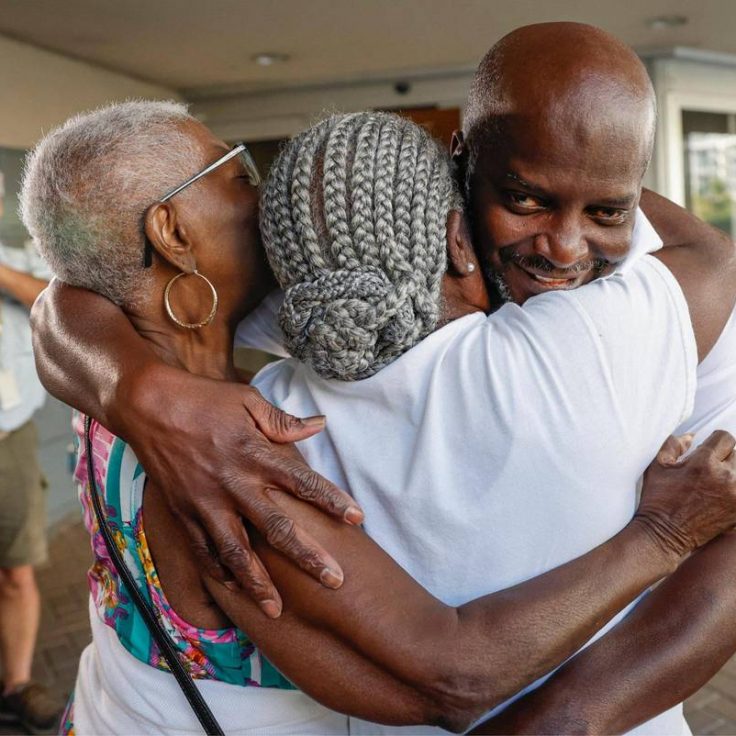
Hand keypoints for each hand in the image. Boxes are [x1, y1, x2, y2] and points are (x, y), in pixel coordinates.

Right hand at [118, 363, 363, 618]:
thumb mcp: (248, 400)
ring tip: (277, 611)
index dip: (332, 500)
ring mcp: (206, 503)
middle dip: (307, 557)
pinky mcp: (183, 512)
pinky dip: (218, 573)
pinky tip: (233, 591)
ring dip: (258, 584)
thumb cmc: (203, 398)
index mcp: (254, 454)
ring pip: (236, 552)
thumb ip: (283, 421)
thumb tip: (319, 425)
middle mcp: (233, 484)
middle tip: (334, 581)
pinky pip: (202, 550)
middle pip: (277, 528)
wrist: (147, 404)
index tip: (357, 518)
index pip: (302, 482)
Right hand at [635, 431, 735, 559]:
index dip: (714, 442)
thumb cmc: (658, 499)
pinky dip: (732, 492)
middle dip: (722, 460)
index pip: (725, 438)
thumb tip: (691, 436)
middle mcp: (725, 477)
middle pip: (735, 455)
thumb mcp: (658, 466)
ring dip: (730, 476)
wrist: (665, 534)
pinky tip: (719, 497)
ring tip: (714, 486)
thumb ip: (674, 444)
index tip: (706, 451)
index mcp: (704, 463)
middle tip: (707, 472)